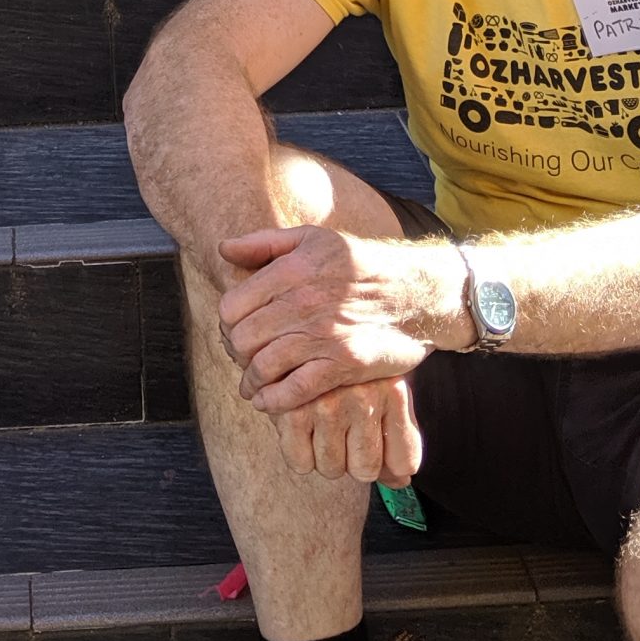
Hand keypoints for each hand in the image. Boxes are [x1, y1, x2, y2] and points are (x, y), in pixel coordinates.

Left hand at [218, 224, 440, 409]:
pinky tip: (267, 402)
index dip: (226, 323)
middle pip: (243, 338)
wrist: (416, 291)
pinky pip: (296, 390)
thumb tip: (223, 250)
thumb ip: (264, 243)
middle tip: (241, 359)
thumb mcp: (312, 238)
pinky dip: (274, 401)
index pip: (232, 306)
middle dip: (236, 353)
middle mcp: (303, 302)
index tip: (233, 330)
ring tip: (251, 385)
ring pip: (264, 365)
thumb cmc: (359, 263)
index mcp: (291, 269)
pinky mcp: (344, 363)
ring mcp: (324, 335)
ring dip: (251, 381)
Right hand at [268, 375, 423, 483]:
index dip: (388, 462)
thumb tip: (401, 481)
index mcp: (393, 391)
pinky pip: (300, 461)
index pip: (403, 462)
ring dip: (325, 456)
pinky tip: (299, 427)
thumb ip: (396, 436)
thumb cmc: (350, 365)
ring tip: (320, 427)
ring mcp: (328, 403)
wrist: (301, 320)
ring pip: (332, 468)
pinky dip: (298, 453)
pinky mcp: (292, 408)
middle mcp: (363, 396)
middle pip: (365, 470)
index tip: (377, 446)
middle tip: (342, 432)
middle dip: (352, 458)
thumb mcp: (384, 387)